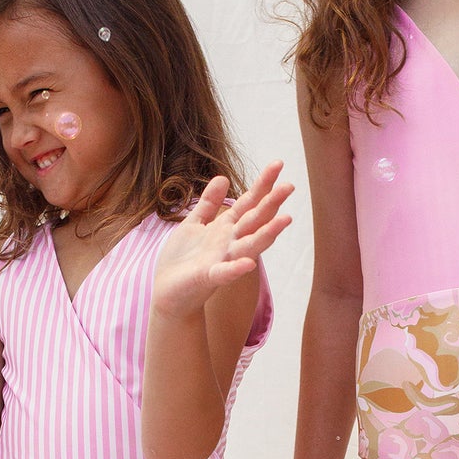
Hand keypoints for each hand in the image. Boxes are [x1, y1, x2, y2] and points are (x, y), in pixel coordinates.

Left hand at [150, 164, 292, 321]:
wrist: (168, 294)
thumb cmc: (182, 261)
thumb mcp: (194, 224)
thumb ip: (209, 203)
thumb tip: (222, 177)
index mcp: (225, 228)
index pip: (249, 202)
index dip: (262, 184)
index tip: (278, 164)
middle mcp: (230, 243)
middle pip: (255, 219)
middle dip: (272, 203)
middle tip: (290, 186)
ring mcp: (222, 260)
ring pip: (249, 245)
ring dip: (268, 233)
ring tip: (286, 219)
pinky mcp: (208, 277)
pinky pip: (224, 272)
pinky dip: (236, 269)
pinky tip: (248, 264)